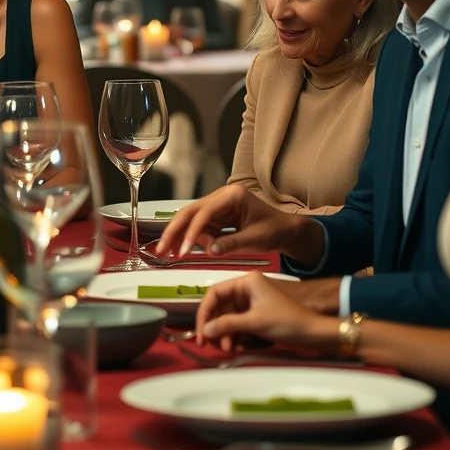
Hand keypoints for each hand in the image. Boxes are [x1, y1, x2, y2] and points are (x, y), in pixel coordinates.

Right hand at [155, 185, 320, 263]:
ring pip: (191, 219)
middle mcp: (221, 197)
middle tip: (162, 249)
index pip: (205, 213)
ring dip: (179, 235)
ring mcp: (218, 205)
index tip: (182, 251)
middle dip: (175, 230)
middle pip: (190, 211)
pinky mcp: (217, 215)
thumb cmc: (275, 230)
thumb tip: (209, 250)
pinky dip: (191, 238)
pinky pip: (200, 226)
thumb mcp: (255, 239)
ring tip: (169, 253)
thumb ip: (231, 243)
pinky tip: (184, 249)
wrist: (287, 230)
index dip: (191, 232)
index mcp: (232, 196)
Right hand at [196, 271, 338, 354]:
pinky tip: (237, 347)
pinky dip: (236, 335)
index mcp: (246, 281)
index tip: (200, 331)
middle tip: (210, 344)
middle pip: (221, 306)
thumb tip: (205, 330)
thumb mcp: (255, 323)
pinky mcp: (258, 315)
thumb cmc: (287, 322)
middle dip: (216, 326)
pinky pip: (239, 324)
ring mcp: (253, 302)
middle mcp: (247, 288)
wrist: (316, 334)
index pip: (215, 292)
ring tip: (228, 348)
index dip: (204, 312)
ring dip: (225, 333)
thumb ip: (227, 324)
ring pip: (229, 317)